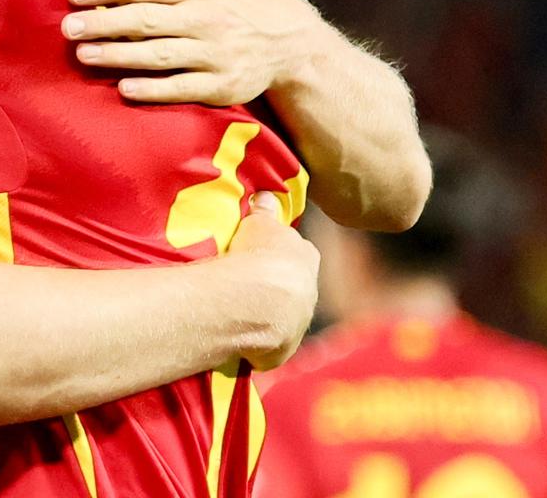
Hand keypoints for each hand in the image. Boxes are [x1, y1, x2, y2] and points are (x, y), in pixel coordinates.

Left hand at [62, 0, 319, 105]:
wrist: (288, 38)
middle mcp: (204, 19)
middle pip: (146, 21)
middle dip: (104, 24)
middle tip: (68, 28)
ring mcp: (213, 54)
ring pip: (159, 55)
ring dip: (119, 56)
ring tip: (84, 55)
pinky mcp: (221, 85)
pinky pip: (182, 88)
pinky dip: (153, 89)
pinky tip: (124, 88)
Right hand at [224, 192, 319, 368]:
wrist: (255, 302)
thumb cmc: (256, 254)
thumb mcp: (259, 223)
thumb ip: (266, 211)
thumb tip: (268, 195)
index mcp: (307, 257)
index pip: (295, 254)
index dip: (277, 255)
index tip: (259, 257)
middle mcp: (310, 291)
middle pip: (292, 288)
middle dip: (274, 287)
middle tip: (246, 285)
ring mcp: (298, 324)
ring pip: (282, 317)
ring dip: (265, 315)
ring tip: (238, 311)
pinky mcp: (283, 350)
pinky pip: (267, 343)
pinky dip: (255, 341)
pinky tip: (236, 334)